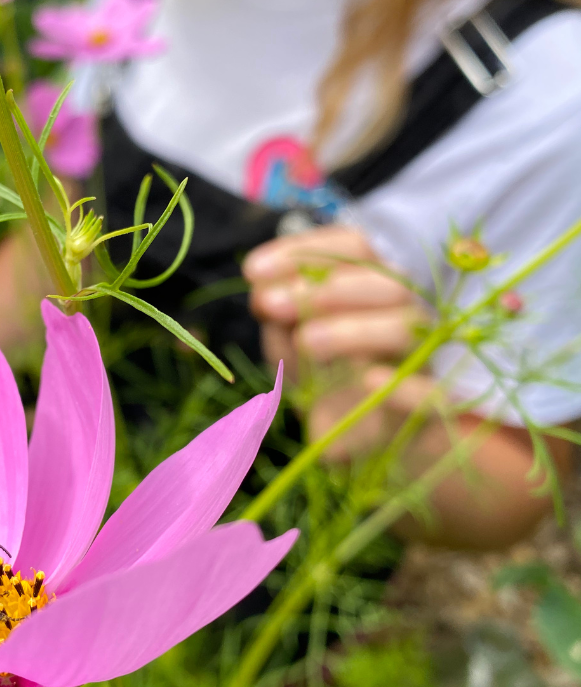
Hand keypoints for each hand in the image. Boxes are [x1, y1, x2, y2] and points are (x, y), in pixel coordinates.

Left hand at [242, 226, 430, 456]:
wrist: (360, 439)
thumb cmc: (325, 377)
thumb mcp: (291, 341)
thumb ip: (278, 315)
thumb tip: (262, 290)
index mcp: (374, 285)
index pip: (353, 247)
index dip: (303, 251)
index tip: (252, 271)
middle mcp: (405, 312)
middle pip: (387, 282)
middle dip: (326, 287)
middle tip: (273, 304)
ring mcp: (421, 358)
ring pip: (405, 326)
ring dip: (352, 329)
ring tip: (304, 341)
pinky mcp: (429, 408)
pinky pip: (434, 394)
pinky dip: (407, 386)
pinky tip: (368, 380)